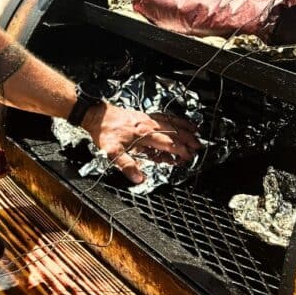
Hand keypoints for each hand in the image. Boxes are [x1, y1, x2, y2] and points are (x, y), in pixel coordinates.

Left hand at [81, 102, 201, 183]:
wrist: (96, 115)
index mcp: (144, 134)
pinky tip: (179, 121)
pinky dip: (174, 118)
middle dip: (187, 139)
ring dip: (184, 127)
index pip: (167, 142)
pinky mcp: (144, 115)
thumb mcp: (112, 152)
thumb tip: (139, 179)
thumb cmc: (104, 133)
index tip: (188, 157)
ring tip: (196, 132)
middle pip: (173, 131)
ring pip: (171, 122)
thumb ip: (126, 166)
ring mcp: (147, 118)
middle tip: (199, 146)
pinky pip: (164, 116)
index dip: (179, 150)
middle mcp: (148, 124)